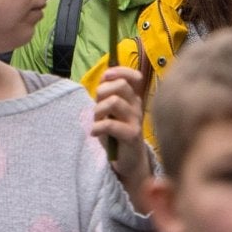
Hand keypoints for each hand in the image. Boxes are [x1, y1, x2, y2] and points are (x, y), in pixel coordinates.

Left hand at [88, 65, 153, 192]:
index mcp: (132, 97)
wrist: (128, 160)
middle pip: (121, 85)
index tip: (106, 76)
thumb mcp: (110, 110)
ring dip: (98, 110)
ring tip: (96, 120)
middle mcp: (137, 106)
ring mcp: (136, 120)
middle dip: (102, 91)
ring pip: (114, 101)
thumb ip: (107, 94)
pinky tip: (94, 132)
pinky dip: (98, 126)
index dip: (120, 71)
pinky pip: (111, 124)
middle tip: (97, 105)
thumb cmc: (116, 133)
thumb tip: (104, 77)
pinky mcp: (132, 135)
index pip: (133, 76)